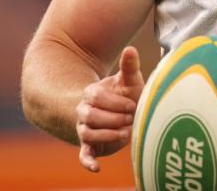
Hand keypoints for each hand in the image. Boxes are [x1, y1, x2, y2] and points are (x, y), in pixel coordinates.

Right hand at [76, 46, 143, 171]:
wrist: (117, 113)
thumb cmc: (125, 94)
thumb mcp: (128, 81)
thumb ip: (129, 66)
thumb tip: (131, 48)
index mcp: (92, 93)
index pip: (96, 96)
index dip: (115, 101)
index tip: (133, 104)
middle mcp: (84, 111)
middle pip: (90, 116)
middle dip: (112, 118)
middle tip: (131, 119)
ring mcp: (85, 129)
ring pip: (87, 134)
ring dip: (107, 135)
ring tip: (126, 134)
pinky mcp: (90, 146)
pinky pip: (84, 155)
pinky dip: (88, 162)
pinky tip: (96, 168)